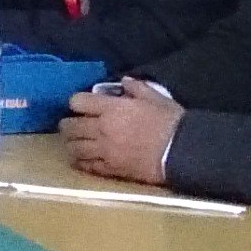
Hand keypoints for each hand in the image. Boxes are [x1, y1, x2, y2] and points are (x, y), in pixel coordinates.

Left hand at [57, 79, 182, 184]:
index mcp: (112, 109)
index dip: (77, 102)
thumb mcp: (156, 97)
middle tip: (71, 125)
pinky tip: (82, 160)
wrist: (182, 151)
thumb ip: (136, 87)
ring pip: (74, 148)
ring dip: (71, 144)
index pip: (78, 102)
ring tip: (75, 143)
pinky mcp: (111, 169)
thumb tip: (124, 81)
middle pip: (70, 127)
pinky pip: (87, 166)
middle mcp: (102, 129)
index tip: (80, 105)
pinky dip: (81, 162)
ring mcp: (104, 151)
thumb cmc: (170, 121)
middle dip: (67, 125)